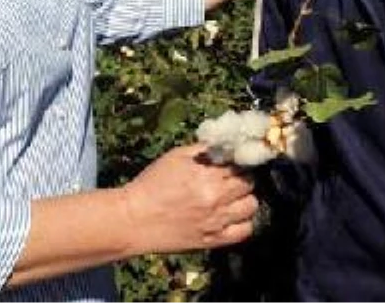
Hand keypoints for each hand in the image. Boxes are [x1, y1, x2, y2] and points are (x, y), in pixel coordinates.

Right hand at [120, 144, 258, 253]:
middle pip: (248, 183)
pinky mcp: (213, 240)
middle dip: (241, 178)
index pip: (240, 162)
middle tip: (230, 180)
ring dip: (244, 199)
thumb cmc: (151, 185)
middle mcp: (215, 197)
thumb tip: (225, 144)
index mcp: (206, 173)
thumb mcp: (175, 157)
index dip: (238, 161)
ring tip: (232, 198)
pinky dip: (243, 223)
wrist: (133, 219)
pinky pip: (244, 231)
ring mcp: (216, 220)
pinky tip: (232, 217)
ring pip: (251, 205)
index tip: (233, 163)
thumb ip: (204, 149)